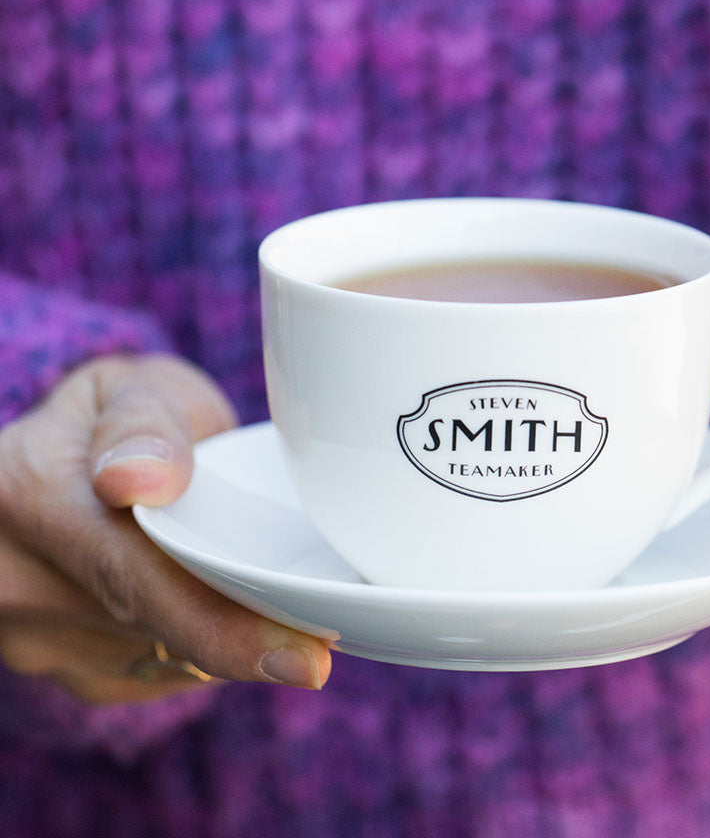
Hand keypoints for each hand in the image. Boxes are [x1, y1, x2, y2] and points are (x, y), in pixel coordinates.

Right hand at [0, 354, 333, 703]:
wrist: (70, 462)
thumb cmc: (127, 416)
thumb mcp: (134, 388)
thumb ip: (143, 422)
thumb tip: (140, 479)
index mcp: (30, 496)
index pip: (135, 578)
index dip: (222, 628)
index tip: (302, 657)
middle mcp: (20, 580)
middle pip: (158, 629)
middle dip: (250, 638)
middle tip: (326, 643)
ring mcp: (35, 636)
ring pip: (165, 662)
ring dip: (231, 640)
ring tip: (281, 601)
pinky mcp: (70, 670)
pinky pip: (161, 675)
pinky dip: (208, 648)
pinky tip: (232, 610)